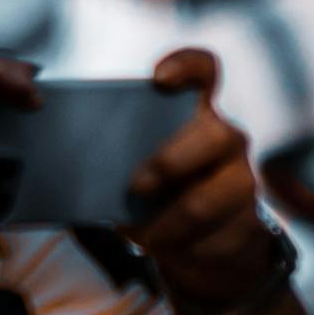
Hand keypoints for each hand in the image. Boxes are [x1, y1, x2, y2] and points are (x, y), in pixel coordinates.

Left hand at [129, 49, 275, 314]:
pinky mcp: (248, 222)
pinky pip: (220, 235)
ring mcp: (241, 179)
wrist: (196, 247)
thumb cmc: (153, 194)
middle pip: (216, 133)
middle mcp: (224, 139)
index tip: (158, 78)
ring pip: (223, 192)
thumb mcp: (129, 169)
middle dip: (173, 160)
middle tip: (136, 185)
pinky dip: (186, 246)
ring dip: (178, 217)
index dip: (187, 66)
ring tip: (146, 236)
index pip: (202, 71)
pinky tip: (165, 248)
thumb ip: (110, 154)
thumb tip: (65, 157)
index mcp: (193, 113)